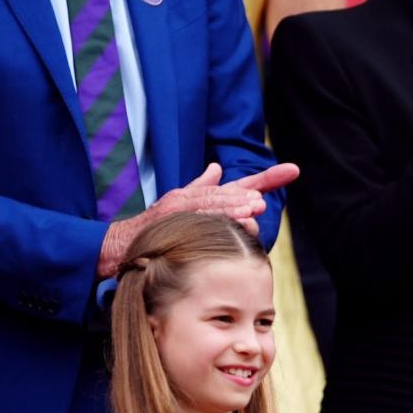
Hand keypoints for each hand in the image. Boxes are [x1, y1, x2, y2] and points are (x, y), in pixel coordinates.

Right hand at [96, 162, 297, 277]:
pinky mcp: (167, 219)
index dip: (267, 178)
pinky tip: (230, 223)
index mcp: (201, 195)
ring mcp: (179, 207)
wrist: (119, 245)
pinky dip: (213, 218)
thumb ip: (201, 187)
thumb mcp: (180, 205)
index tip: (294, 170)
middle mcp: (191, 196)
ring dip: (233, 207)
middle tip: (262, 203)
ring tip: (253, 210)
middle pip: (227, 192)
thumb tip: (217, 167)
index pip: (240, 185)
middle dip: (246, 195)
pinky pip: (194, 219)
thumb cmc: (154, 228)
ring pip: (212, 205)